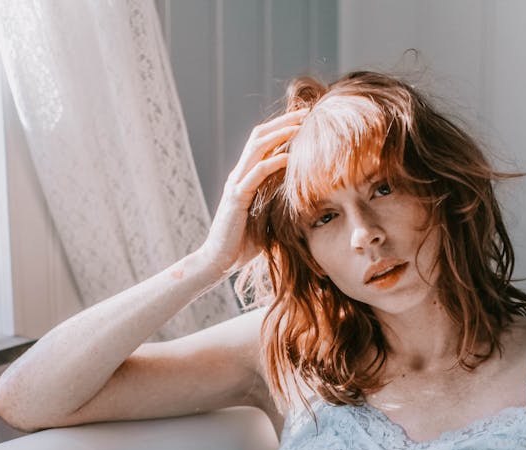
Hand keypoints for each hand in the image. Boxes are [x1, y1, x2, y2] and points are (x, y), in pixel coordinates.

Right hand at [197, 108, 307, 275]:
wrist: (218, 261)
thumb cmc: (243, 245)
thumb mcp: (266, 220)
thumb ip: (279, 206)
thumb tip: (307, 206)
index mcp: (244, 177)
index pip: (261, 143)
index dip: (281, 127)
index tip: (304, 120)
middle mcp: (238, 175)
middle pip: (259, 137)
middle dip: (283, 122)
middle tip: (306, 112)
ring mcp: (235, 184)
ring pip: (256, 148)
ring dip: (280, 134)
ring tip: (301, 125)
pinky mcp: (236, 198)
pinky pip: (256, 174)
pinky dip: (273, 162)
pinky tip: (290, 157)